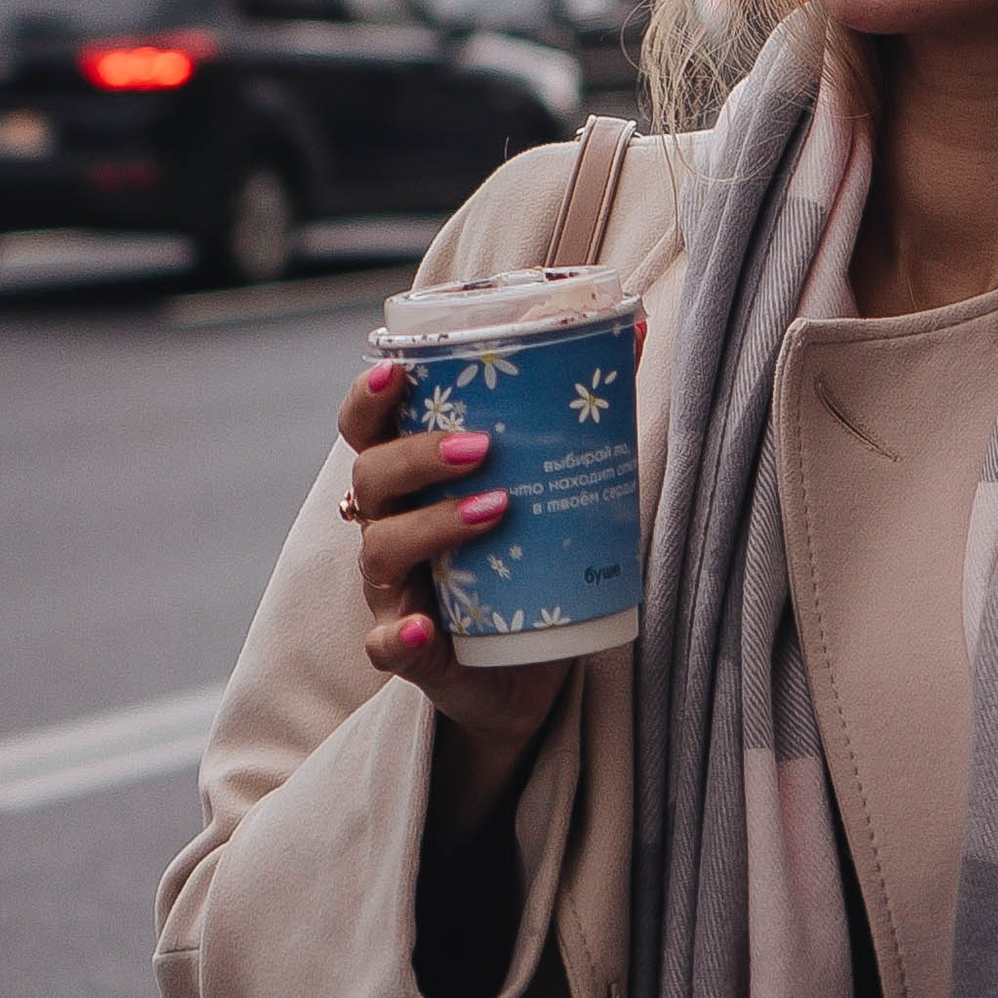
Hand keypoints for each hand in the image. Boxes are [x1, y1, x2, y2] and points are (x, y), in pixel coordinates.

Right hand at [336, 362, 571, 759]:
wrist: (529, 665)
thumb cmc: (528, 559)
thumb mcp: (548, 488)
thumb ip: (576, 416)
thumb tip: (631, 332)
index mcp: (411, 482)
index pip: (367, 431)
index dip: (369, 399)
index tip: (397, 371)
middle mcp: (389, 528)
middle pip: (371, 479)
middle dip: (418, 455)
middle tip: (483, 447)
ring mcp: (394, 591)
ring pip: (382, 549)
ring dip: (433, 525)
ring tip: (497, 509)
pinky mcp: (410, 651)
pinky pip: (388, 646)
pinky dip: (401, 637)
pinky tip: (425, 626)